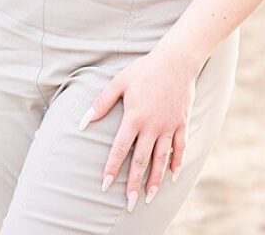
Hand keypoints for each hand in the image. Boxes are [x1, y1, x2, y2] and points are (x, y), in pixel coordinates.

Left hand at [78, 46, 197, 211]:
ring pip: (161, 159)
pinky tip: (172, 176)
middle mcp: (152, 126)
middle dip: (135, 184)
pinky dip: (177, 162)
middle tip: (130, 204)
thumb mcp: (120, 82)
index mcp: (134, 117)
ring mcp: (168, 126)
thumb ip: (102, 102)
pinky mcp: (181, 123)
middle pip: (141, 160)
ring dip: (155, 180)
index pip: (120, 148)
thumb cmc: (145, 69)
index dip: (112, 168)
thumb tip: (83, 121)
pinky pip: (180, 147)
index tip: (105, 185)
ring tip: (149, 197)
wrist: (176, 60)